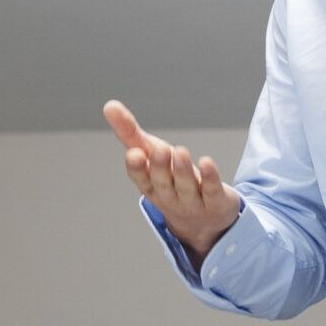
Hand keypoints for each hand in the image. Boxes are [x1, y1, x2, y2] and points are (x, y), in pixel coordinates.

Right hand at [103, 100, 241, 266]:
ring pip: (186, 187)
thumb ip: (130, 133)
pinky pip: (211, 190)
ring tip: (180, 152)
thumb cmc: (172, 180)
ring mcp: (192, 201)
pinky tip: (207, 162)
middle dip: (160, 167)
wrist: (203, 220)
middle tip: (160, 151)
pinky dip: (210, 177)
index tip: (134, 154)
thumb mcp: (151, 155)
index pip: (140, 178)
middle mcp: (169, 196)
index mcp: (150, 185)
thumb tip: (109, 105)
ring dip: (183, 170)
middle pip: (162, 183)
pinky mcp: (216, 202)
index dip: (137, 169)